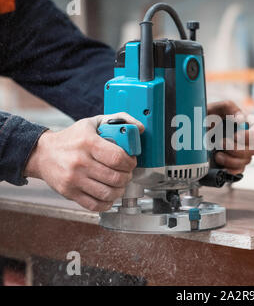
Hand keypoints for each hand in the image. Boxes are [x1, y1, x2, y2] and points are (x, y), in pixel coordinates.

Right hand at [24, 113, 144, 211]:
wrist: (42, 153)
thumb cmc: (72, 138)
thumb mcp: (94, 123)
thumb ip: (120, 119)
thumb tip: (140, 128)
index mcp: (88, 143)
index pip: (118, 158)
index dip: (130, 162)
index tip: (131, 161)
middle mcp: (80, 162)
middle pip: (116, 177)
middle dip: (128, 176)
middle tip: (126, 173)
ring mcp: (73, 179)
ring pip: (108, 193)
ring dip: (120, 190)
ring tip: (118, 183)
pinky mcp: (69, 193)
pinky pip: (95, 205)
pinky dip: (107, 202)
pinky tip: (108, 194)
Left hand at [207, 101, 253, 173]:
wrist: (190, 136)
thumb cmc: (204, 120)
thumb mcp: (214, 109)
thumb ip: (229, 107)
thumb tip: (241, 120)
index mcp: (244, 125)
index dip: (251, 135)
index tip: (236, 136)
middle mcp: (245, 140)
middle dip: (236, 148)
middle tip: (220, 142)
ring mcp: (240, 154)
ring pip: (247, 160)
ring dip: (231, 159)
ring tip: (216, 154)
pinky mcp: (233, 165)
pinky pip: (239, 170)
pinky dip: (230, 168)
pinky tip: (220, 163)